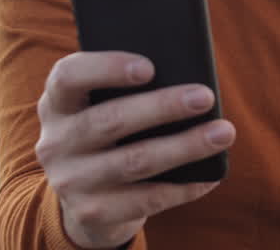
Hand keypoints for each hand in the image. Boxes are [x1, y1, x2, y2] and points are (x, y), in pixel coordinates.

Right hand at [35, 51, 236, 248]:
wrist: (86, 196)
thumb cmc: (110, 131)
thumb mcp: (102, 105)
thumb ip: (129, 88)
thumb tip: (188, 77)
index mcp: (58, 103)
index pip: (69, 76)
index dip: (107, 68)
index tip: (150, 67)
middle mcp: (56, 142)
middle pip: (110, 121)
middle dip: (163, 107)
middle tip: (205, 97)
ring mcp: (71, 181)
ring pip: (135, 161)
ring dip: (185, 146)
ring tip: (223, 132)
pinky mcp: (93, 212)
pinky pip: (147, 199)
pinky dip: (184, 186)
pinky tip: (210, 174)